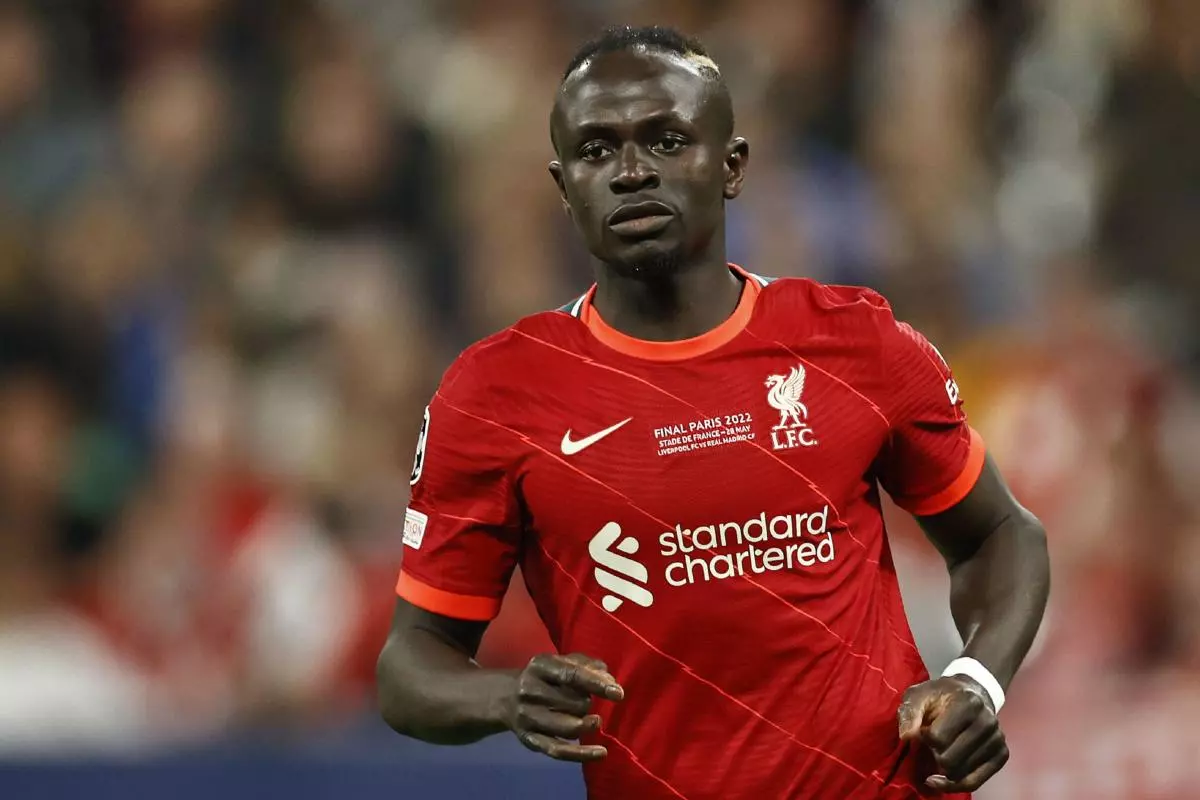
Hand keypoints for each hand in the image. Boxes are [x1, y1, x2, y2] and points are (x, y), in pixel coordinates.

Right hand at [501, 652, 623, 761]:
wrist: (507, 697)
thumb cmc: (546, 677)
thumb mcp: (563, 662)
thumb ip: (589, 666)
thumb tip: (610, 682)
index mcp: (540, 666)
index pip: (571, 675)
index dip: (596, 684)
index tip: (618, 694)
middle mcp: (529, 690)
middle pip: (574, 703)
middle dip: (587, 704)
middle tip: (584, 701)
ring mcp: (527, 717)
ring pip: (569, 728)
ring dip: (586, 724)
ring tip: (592, 720)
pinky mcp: (529, 739)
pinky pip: (558, 751)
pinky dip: (582, 754)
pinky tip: (601, 753)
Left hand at [897, 676, 1008, 793]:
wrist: (972, 693)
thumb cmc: (940, 696)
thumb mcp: (918, 695)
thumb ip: (910, 713)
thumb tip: (907, 736)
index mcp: (968, 703)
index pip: (938, 738)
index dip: (925, 738)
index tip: (925, 730)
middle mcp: (987, 722)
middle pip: (949, 760)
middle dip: (934, 754)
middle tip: (933, 743)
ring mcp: (997, 739)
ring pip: (960, 773)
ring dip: (943, 768)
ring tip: (941, 751)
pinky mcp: (1001, 754)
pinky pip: (974, 782)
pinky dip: (955, 784)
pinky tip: (942, 778)